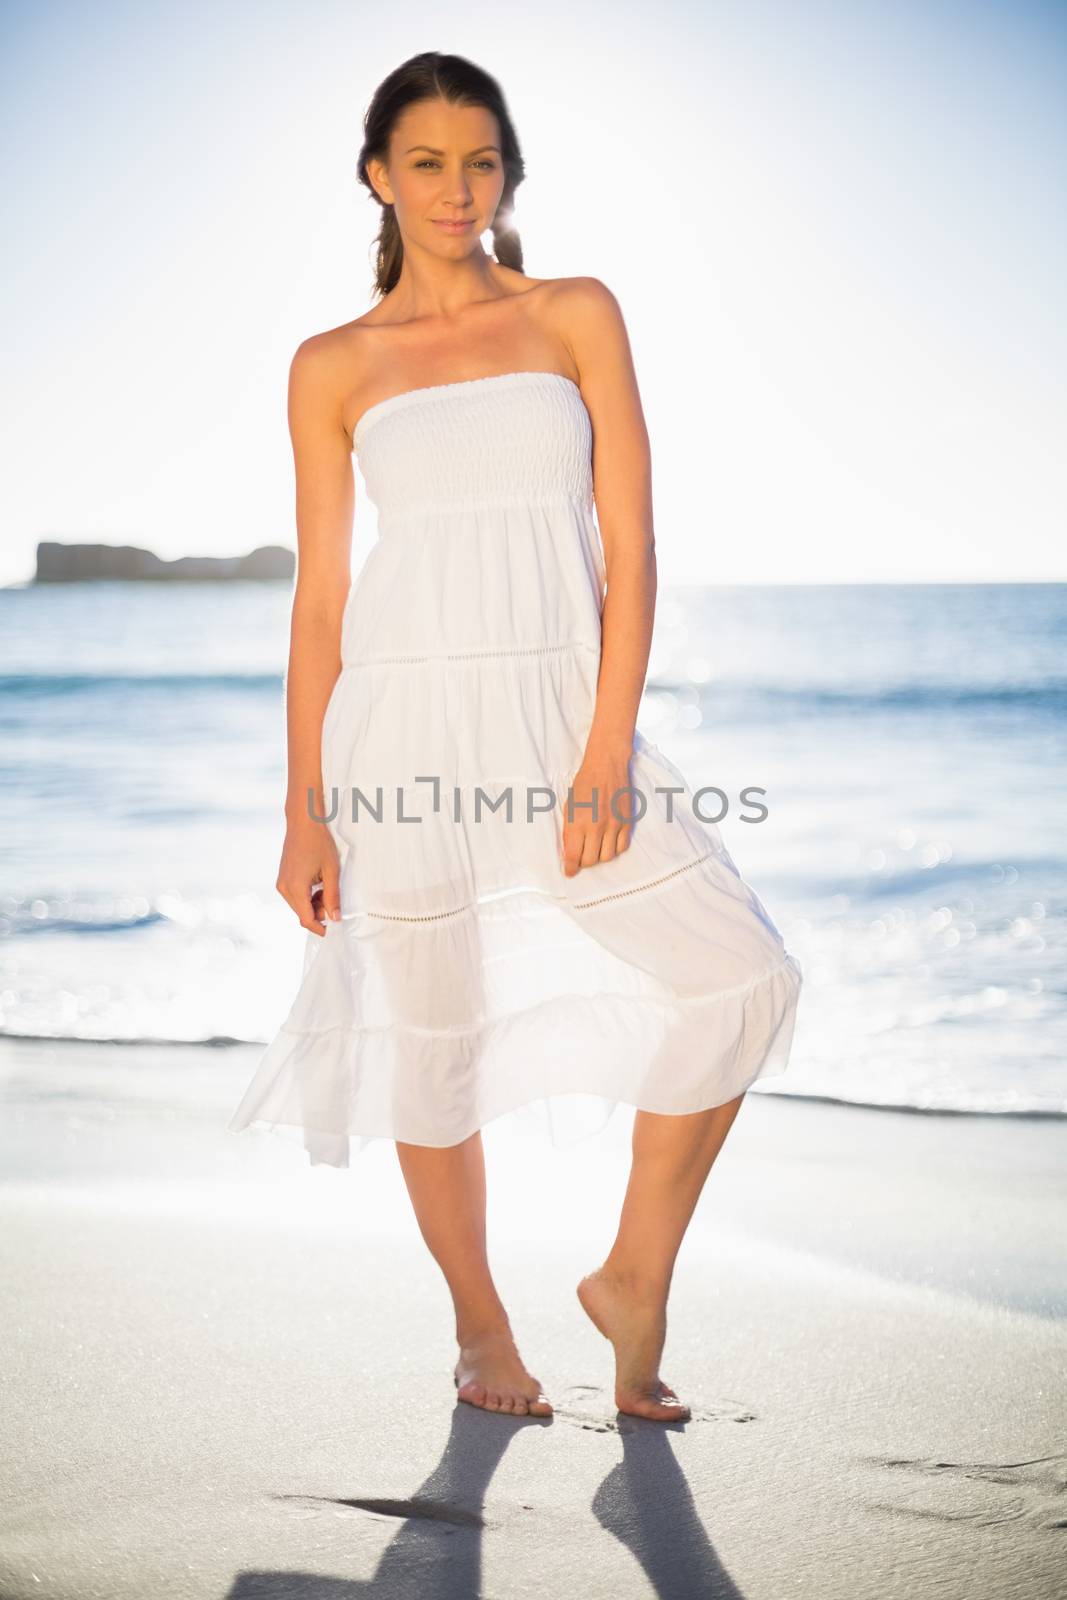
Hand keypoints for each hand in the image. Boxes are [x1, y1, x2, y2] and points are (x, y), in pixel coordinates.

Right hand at [276, 817, 341, 935]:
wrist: (303, 823)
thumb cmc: (318, 842)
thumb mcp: (331, 871)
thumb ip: (333, 896)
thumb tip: (335, 917)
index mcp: (295, 888)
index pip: (306, 919)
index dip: (320, 927)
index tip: (332, 929)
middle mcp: (284, 888)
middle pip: (302, 914)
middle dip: (318, 913)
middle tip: (333, 900)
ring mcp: (281, 883)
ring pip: (298, 905)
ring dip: (313, 904)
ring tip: (327, 887)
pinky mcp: (282, 879)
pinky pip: (295, 896)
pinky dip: (307, 896)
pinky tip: (318, 884)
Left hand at [561, 743, 634, 876]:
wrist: (606, 765)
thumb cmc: (584, 783)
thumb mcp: (569, 806)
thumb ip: (569, 830)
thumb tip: (569, 852)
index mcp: (578, 822)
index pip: (574, 856)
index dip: (570, 868)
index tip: (569, 872)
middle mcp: (596, 826)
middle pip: (591, 860)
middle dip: (584, 863)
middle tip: (581, 858)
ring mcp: (614, 824)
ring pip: (607, 856)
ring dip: (599, 857)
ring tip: (595, 849)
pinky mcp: (627, 822)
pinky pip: (622, 847)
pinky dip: (614, 849)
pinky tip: (608, 843)